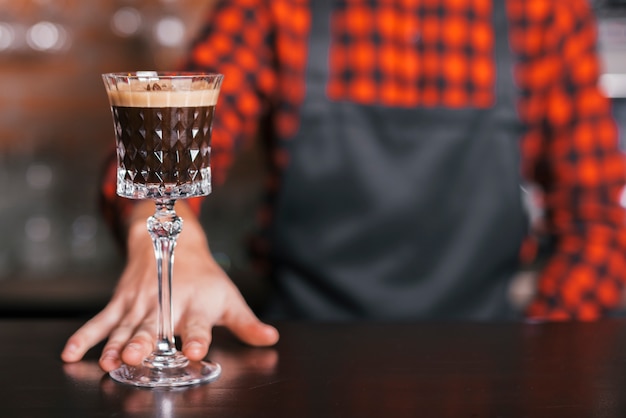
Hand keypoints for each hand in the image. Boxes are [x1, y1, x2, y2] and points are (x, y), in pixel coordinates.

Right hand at [61, 200, 278, 370]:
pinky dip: (85, 336)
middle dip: (147, 342)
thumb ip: (246, 323)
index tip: (195, 351)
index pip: (198, 324)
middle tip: (138, 357)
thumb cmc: (204, 277)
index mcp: (195, 304)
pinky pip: (101, 321)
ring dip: (116, 343)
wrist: (171, 238)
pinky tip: (71, 353)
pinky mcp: (121, 303)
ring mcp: (140, 304)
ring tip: (109, 361)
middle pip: (155, 326)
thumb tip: (270, 339)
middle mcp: (166, 304)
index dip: (197, 338)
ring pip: (126, 326)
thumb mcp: (229, 297)